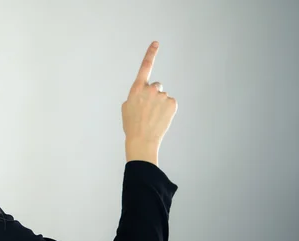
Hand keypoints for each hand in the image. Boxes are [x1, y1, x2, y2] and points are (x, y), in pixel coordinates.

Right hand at [122, 41, 177, 164]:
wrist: (142, 140)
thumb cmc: (131, 125)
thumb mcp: (126, 107)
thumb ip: (135, 95)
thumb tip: (143, 93)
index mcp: (136, 89)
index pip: (145, 66)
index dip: (150, 53)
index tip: (156, 43)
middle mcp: (151, 89)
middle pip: (156, 86)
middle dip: (154, 94)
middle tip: (148, 110)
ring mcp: (162, 96)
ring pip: (163, 97)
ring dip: (159, 104)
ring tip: (152, 117)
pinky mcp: (172, 103)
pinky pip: (170, 103)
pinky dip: (167, 110)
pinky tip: (160, 118)